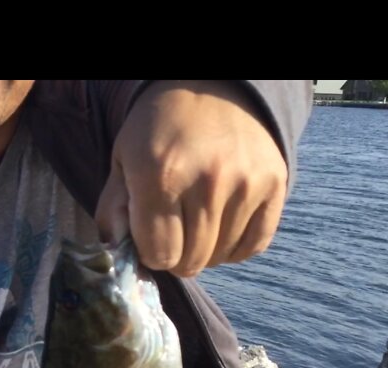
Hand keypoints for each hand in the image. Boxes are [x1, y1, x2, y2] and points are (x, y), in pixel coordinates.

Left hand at [96, 80, 287, 276]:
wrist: (214, 86)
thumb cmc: (160, 127)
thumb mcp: (123, 159)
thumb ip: (112, 209)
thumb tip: (115, 251)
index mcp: (160, 176)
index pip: (160, 254)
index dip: (151, 253)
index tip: (151, 238)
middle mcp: (206, 182)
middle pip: (192, 260)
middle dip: (177, 256)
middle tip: (174, 233)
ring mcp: (245, 184)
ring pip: (221, 256)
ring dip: (205, 252)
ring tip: (196, 224)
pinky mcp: (274, 185)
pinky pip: (255, 245)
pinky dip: (236, 248)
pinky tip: (222, 229)